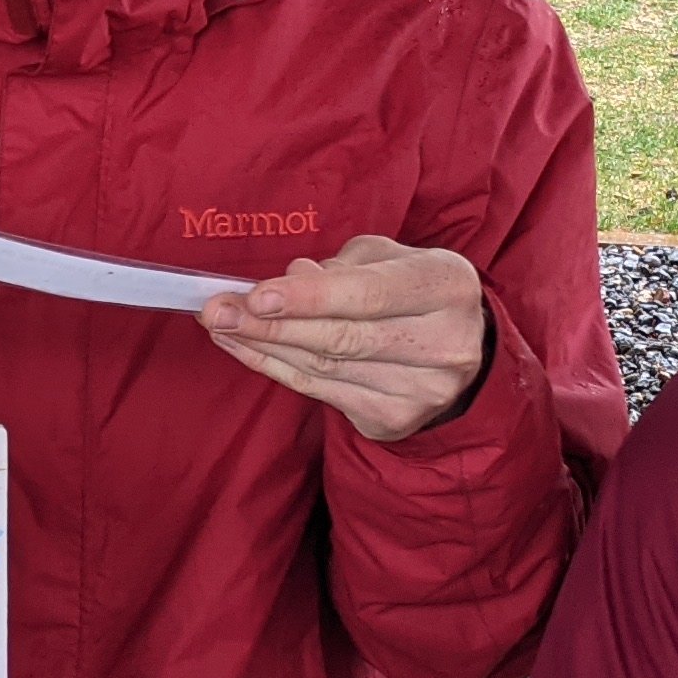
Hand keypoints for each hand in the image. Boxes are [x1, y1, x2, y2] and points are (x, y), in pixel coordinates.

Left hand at [197, 236, 490, 440]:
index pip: (369, 295)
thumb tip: (292, 276)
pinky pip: (321, 392)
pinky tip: (245, 349)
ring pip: (324, 369)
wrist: (461, 350)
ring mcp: (421, 391)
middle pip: (341, 339)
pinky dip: (277, 369)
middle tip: (216, 311)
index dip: (310, 297)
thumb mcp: (391, 258)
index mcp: (447, 287)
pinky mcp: (395, 420)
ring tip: (220, 326)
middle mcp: (444, 344)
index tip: (257, 294)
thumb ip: (342, 265)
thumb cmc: (412, 291)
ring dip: (263, 347)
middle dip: (271, 325)